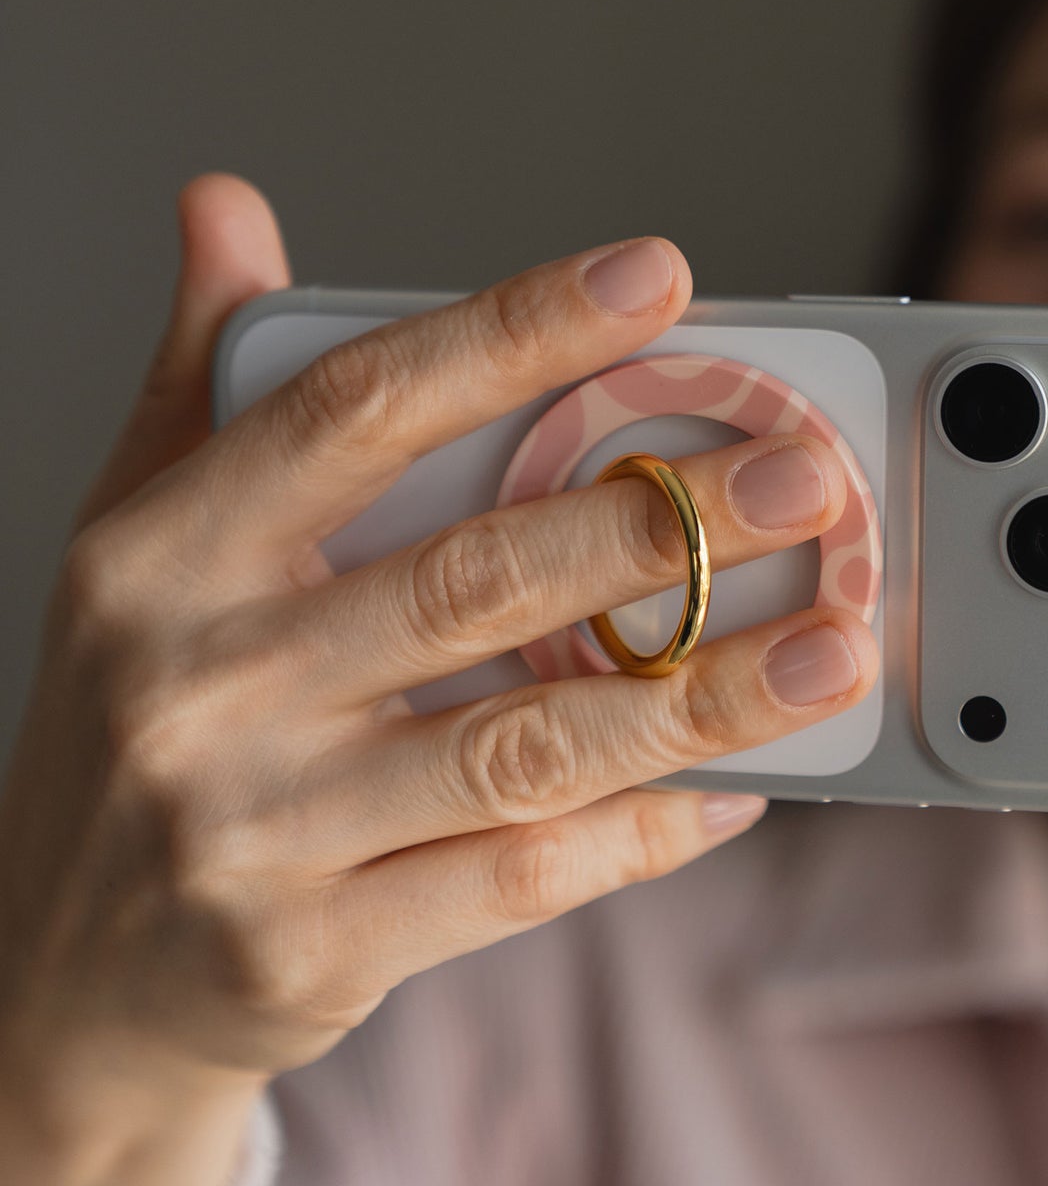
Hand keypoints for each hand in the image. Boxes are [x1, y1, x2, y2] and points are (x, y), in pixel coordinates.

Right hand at [0, 176, 876, 1185]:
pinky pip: (516, 879)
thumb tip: (228, 209)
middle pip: (475, 577)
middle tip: (804, 480)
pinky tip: (737, 789)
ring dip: (702, 693)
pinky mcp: (303, 955)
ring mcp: (249, 830)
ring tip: (832, 647)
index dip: (517, 331)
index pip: (360, 406)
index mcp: (163, 552)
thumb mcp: (138, 543)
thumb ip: (205, 384)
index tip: (659, 280)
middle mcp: (199, 682)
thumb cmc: (132, 725)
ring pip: (526, 743)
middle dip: (662, 527)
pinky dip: (643, 835)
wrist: (54, 976)